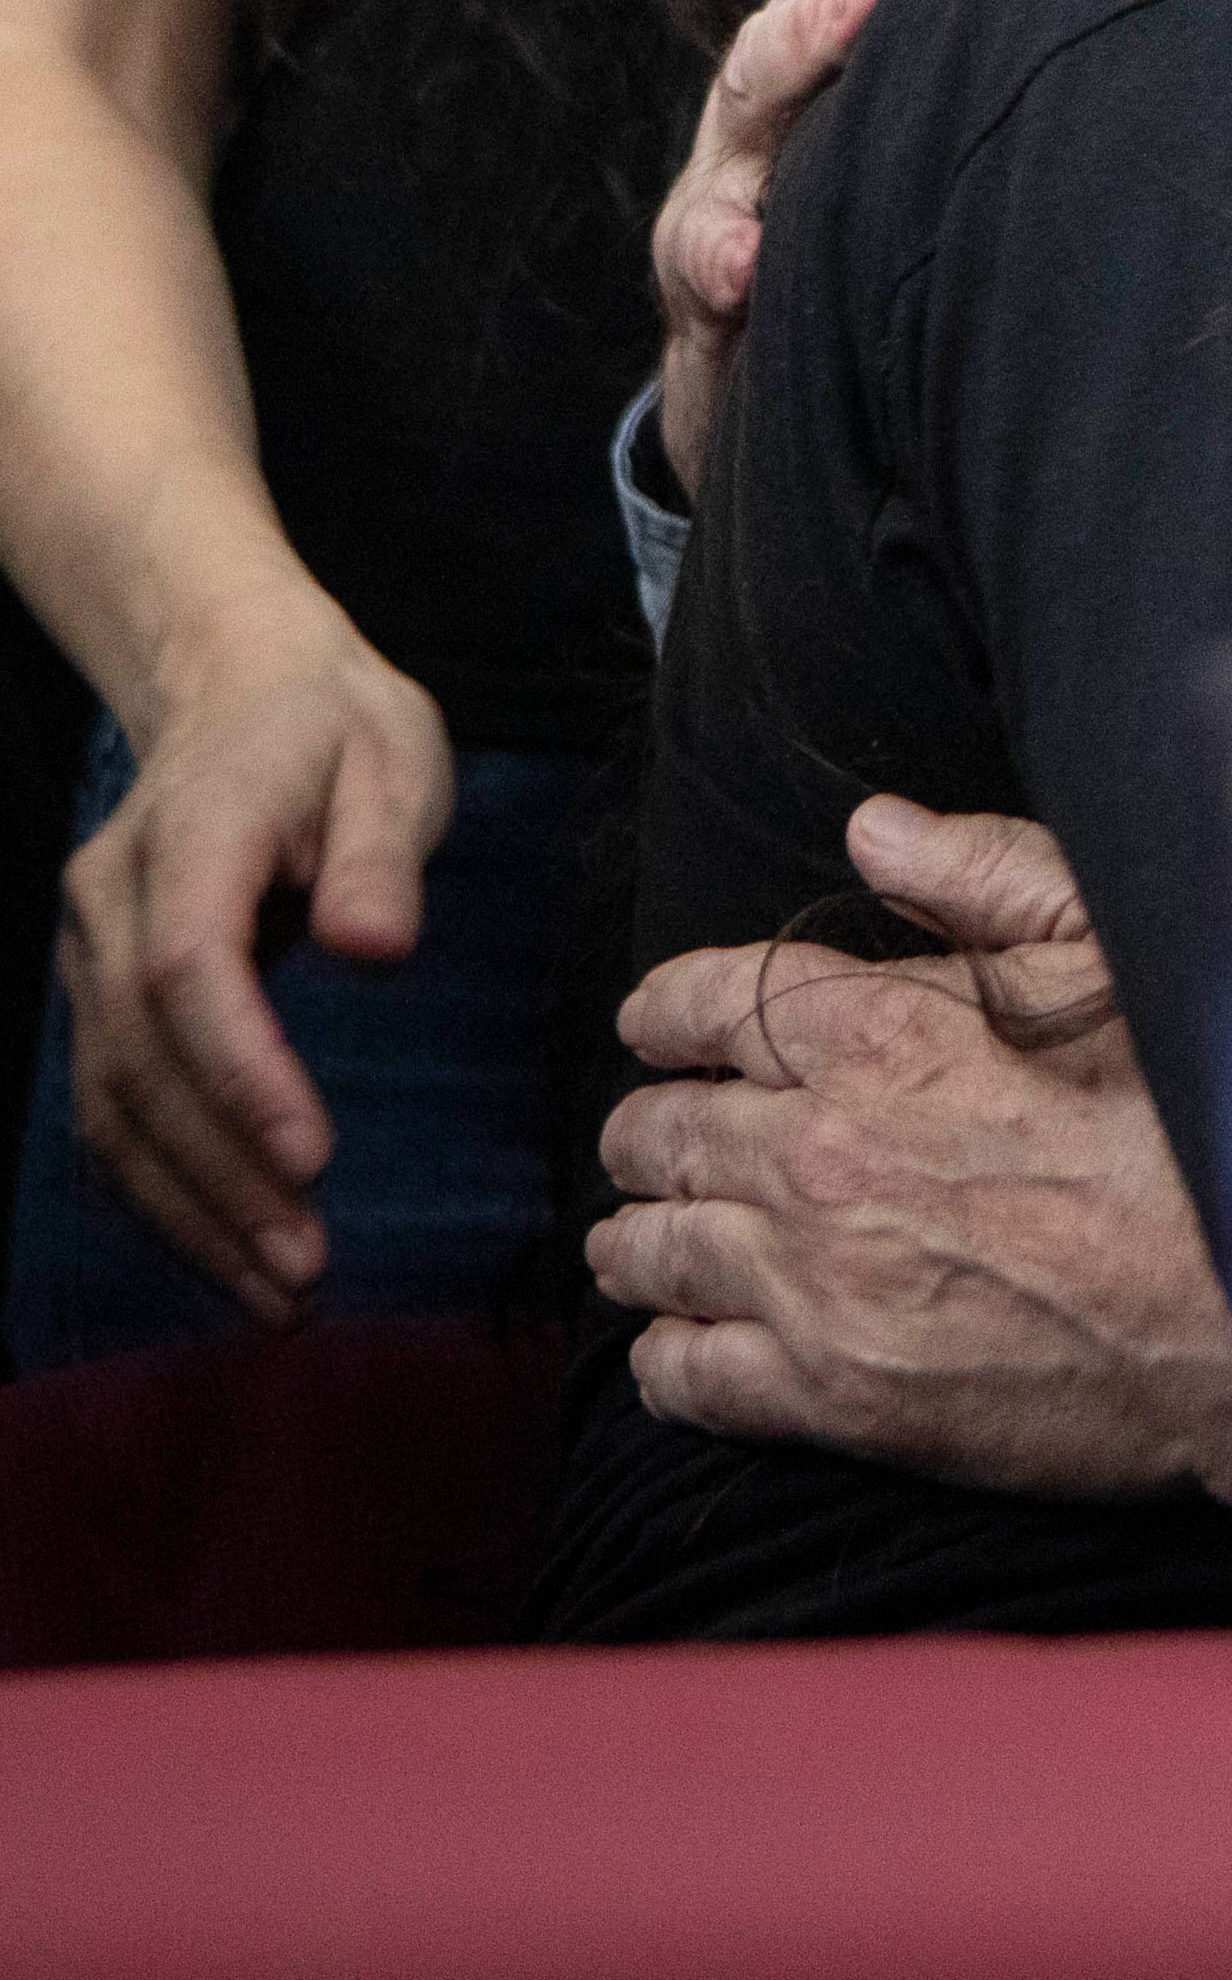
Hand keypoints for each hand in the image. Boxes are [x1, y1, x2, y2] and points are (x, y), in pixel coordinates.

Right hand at [55, 599, 452, 1314]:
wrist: (239, 686)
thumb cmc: (333, 725)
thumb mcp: (392, 756)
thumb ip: (379, 855)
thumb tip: (374, 948)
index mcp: (191, 834)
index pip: (190, 974)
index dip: (241, 1075)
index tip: (312, 1158)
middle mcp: (111, 905)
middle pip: (143, 1063)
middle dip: (220, 1177)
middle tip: (304, 1268)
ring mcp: (91, 953)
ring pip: (112, 1105)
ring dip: (189, 1209)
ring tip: (280, 1292)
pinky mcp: (100, 992)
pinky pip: (113, 1106)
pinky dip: (161, 1188)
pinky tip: (224, 1251)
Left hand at [592, 796, 1231, 1504]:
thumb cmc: (1190, 1121)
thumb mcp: (1112, 956)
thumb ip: (988, 877)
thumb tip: (874, 830)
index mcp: (884, 1034)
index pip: (715, 1001)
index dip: (668, 1006)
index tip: (655, 1020)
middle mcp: (820, 1154)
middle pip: (663, 1131)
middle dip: (645, 1125)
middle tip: (649, 1133)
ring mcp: (814, 1283)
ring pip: (655, 1251)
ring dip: (636, 1235)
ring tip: (639, 1236)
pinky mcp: (829, 1395)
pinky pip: (685, 1375)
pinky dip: (664, 1353)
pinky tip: (680, 1341)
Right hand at [658, 0, 1041, 500]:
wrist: (772, 363)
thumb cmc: (889, 213)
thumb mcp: (946, 120)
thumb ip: (1029, 44)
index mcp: (854, 17)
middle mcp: (790, 71)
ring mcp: (737, 161)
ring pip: (756, 81)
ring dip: (808, 39)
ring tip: (865, 6)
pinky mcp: (701, 266)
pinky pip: (701, 251)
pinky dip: (721, 251)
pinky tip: (751, 263)